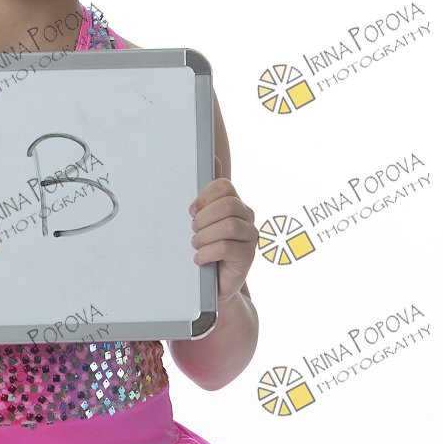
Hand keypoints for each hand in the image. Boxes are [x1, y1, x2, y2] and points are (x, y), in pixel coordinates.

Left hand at [188, 156, 258, 303]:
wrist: (215, 283)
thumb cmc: (209, 248)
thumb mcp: (205, 219)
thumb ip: (209, 193)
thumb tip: (214, 159)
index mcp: (236, 204)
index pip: (225, 187)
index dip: (205, 196)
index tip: (191, 210)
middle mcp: (247, 217)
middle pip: (227, 204)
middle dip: (204, 217)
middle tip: (194, 230)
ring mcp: (251, 237)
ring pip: (229, 225)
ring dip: (205, 235)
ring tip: (196, 244)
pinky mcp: (248, 257)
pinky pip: (227, 247)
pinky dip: (207, 252)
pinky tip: (200, 258)